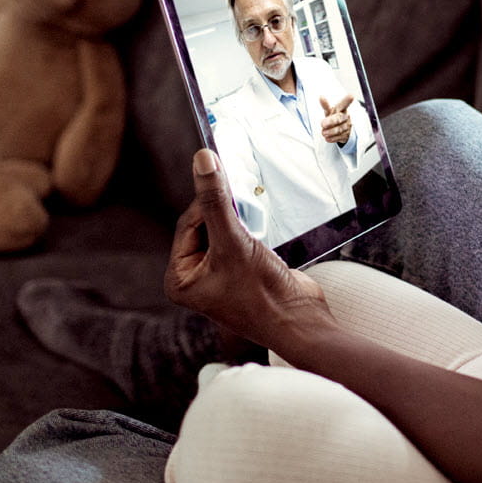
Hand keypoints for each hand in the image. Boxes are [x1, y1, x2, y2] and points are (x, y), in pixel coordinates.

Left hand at [165, 149, 332, 349]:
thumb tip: (203, 161)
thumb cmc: (262, 295)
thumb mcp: (234, 243)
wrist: (301, 321)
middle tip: (244, 208)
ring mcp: (220, 276)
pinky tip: (263, 231)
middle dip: (225, 214)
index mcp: (180, 279)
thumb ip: (216, 202)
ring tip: (255, 225)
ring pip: (224, 230)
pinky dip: (251, 231)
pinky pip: (241, 240)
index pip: (187, 224)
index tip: (226, 184)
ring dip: (239, 221)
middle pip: (204, 225)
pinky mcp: (244, 272)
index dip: (207, 204)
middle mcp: (196, 278)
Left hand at [319, 95, 354, 144]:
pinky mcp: (347, 135)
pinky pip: (340, 137)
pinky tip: (328, 138)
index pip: (344, 104)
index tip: (351, 96)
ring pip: (339, 129)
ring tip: (323, 133)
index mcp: (342, 109)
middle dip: (331, 121)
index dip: (347, 100)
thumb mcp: (330, 111)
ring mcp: (347, 126)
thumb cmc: (334, 117)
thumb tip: (321, 97)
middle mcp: (346, 117)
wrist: (341, 130)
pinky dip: (333, 138)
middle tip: (322, 124)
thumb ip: (326, 105)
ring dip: (330, 131)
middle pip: (339, 118)